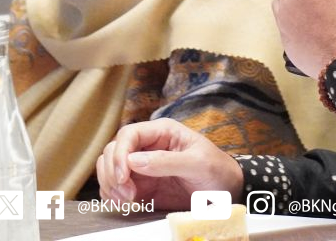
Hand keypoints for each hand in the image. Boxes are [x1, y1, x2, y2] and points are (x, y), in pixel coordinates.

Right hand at [96, 118, 242, 209]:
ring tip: (127, 201)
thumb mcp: (198, 164)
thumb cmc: (217, 170)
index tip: (123, 177)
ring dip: (110, 185)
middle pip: (113, 151)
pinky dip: (112, 196)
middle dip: (113, 173)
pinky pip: (115, 187)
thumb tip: (133, 161)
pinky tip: (124, 204)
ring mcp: (142, 166)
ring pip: (109, 168)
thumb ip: (167, 161)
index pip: (128, 135)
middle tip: (128, 195)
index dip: (120, 154)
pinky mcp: (141, 186)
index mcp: (162, 132)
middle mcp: (148, 146)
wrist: (227, 191)